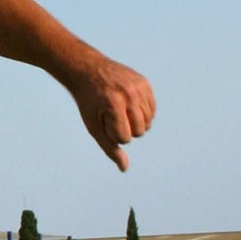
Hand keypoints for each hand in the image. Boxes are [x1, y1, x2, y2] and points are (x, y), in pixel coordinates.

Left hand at [71, 56, 155, 171]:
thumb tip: (124, 168)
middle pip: (140, 131)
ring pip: (148, 122)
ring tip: (120, 111)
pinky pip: (152, 109)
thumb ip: (109, 148)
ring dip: (135, 122)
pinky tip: (130, 106)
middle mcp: (129, 94)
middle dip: (126, 129)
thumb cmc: (89, 102)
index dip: (112, 133)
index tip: (103, 120)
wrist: (88, 71)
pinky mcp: (145, 83)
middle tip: (111, 115)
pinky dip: (143, 113)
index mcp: (114, 104)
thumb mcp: (93, 126)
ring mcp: (139, 87)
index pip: (125, 138)